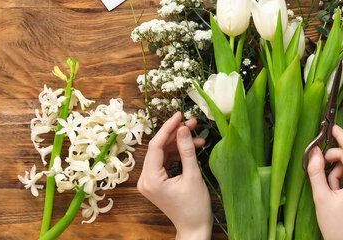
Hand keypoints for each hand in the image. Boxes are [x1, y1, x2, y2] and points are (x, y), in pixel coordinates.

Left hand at [137, 112, 211, 239]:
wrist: (194, 228)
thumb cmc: (195, 207)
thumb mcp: (193, 176)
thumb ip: (186, 150)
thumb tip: (183, 128)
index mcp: (151, 179)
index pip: (155, 145)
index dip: (168, 128)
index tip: (179, 115)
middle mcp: (145, 180)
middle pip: (158, 148)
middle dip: (176, 134)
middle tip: (192, 123)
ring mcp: (150, 181)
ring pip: (163, 152)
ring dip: (179, 143)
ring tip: (197, 135)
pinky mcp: (156, 181)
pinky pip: (165, 161)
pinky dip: (178, 153)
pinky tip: (193, 147)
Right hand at [307, 125, 342, 239]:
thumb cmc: (336, 227)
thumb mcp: (321, 197)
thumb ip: (316, 171)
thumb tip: (314, 151)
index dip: (341, 136)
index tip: (332, 127)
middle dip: (334, 160)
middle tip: (320, 170)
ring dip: (338, 171)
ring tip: (331, 190)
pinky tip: (338, 192)